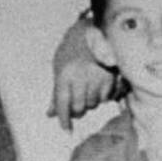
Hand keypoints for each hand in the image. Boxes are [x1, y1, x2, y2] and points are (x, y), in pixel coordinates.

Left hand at [50, 16, 119, 131]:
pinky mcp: (111, 77)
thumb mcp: (59, 68)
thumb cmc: (71, 51)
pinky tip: (97, 86)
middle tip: (76, 107)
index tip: (66, 130)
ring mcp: (97, 76)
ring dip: (89, 102)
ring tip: (87, 90)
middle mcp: (81, 76)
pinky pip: (105, 98)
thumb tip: (50, 114)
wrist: (92, 31)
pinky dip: (101, 97)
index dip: (64, 119)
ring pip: (93, 104)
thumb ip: (56, 93)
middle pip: (79, 107)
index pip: (63, 103)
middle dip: (77, 111)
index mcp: (65, 73)